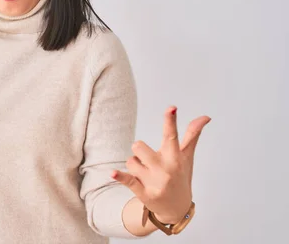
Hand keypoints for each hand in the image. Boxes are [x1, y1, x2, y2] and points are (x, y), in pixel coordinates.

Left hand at [112, 106, 210, 224]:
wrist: (176, 209)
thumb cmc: (180, 177)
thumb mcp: (186, 157)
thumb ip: (192, 135)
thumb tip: (205, 116)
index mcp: (175, 158)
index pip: (172, 136)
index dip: (170, 121)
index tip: (171, 108)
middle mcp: (166, 169)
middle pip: (138, 146)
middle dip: (139, 152)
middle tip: (149, 161)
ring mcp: (155, 182)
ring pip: (130, 161)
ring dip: (134, 166)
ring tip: (146, 175)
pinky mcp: (144, 194)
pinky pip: (128, 180)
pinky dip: (120, 177)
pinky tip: (112, 173)